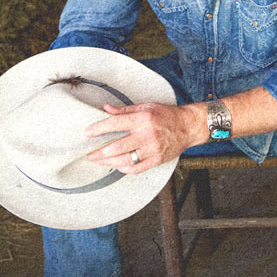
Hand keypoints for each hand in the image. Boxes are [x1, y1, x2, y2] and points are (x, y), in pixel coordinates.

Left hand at [85, 102, 205, 173]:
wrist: (188, 126)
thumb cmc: (167, 115)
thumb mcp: (146, 107)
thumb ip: (125, 110)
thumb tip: (106, 109)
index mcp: (143, 119)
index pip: (115, 124)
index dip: (99, 129)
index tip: (88, 133)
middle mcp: (147, 135)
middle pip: (117, 147)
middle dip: (100, 152)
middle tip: (91, 154)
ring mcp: (152, 149)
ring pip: (126, 160)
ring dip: (110, 162)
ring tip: (100, 161)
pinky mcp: (157, 160)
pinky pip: (137, 169)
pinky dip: (125, 169)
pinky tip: (118, 165)